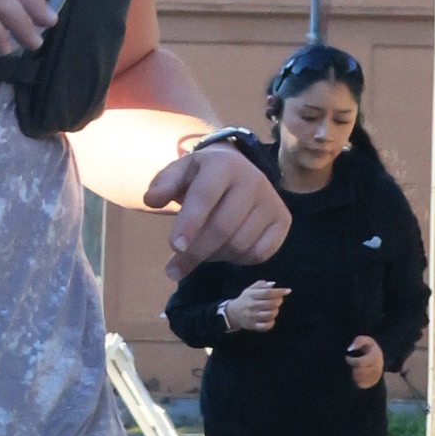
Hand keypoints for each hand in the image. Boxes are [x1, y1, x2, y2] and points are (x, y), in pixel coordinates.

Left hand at [143, 137, 288, 281]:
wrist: (236, 171)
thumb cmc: (201, 177)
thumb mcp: (179, 173)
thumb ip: (163, 185)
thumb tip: (151, 200)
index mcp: (224, 165)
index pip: (205, 196)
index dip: (189, 223)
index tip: (175, 247)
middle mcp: (254, 180)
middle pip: (222, 228)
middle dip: (194, 253)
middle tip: (172, 270)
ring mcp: (272, 201)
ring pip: (239, 245)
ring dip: (213, 256)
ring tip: (199, 252)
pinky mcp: (282, 221)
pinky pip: (258, 254)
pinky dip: (237, 260)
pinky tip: (223, 250)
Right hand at [220, 279, 287, 332]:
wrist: (233, 313)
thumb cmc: (246, 299)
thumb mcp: (251, 289)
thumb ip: (262, 285)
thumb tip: (273, 285)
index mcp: (251, 295)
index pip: (268, 293)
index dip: (279, 292)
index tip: (288, 291)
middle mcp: (251, 306)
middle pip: (271, 304)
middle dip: (279, 301)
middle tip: (279, 300)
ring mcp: (252, 317)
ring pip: (271, 315)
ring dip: (276, 311)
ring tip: (274, 309)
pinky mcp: (253, 326)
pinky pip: (266, 326)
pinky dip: (271, 322)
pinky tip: (271, 319)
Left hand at [346, 337, 385, 389]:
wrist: (377, 356)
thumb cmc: (368, 347)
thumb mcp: (365, 340)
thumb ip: (359, 341)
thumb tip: (350, 348)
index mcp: (376, 356)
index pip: (360, 362)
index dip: (350, 360)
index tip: (347, 357)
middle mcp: (378, 367)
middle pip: (359, 372)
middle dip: (352, 368)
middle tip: (350, 364)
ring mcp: (377, 376)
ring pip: (360, 379)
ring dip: (353, 374)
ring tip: (353, 368)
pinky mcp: (373, 382)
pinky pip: (362, 385)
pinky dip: (356, 380)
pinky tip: (355, 374)